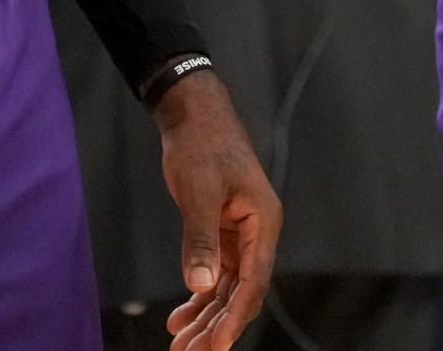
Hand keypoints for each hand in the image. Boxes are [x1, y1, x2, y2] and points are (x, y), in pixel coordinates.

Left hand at [152, 71, 281, 350]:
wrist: (193, 116)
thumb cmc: (203, 145)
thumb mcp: (201, 192)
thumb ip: (201, 239)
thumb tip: (202, 286)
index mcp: (263, 224)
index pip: (254, 283)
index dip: (236, 318)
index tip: (217, 347)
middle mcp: (256, 234)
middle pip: (241, 292)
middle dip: (216, 326)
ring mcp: (239, 235)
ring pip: (226, 288)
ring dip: (205, 317)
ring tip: (180, 344)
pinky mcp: (220, 232)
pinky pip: (214, 274)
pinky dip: (198, 296)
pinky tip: (180, 316)